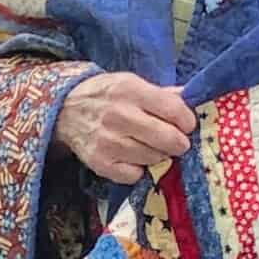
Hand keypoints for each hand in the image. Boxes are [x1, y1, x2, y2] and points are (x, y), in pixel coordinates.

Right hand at [52, 72, 196, 184]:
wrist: (65, 109)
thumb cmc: (107, 95)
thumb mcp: (133, 83)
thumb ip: (163, 94)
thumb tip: (193, 99)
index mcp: (131, 91)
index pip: (174, 109)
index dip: (187, 121)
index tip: (187, 125)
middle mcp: (119, 116)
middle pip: (168, 138)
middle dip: (180, 143)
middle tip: (177, 142)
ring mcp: (108, 142)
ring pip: (154, 158)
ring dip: (160, 155)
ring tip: (152, 146)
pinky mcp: (100, 163)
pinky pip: (135, 175)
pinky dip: (140, 169)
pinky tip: (134, 157)